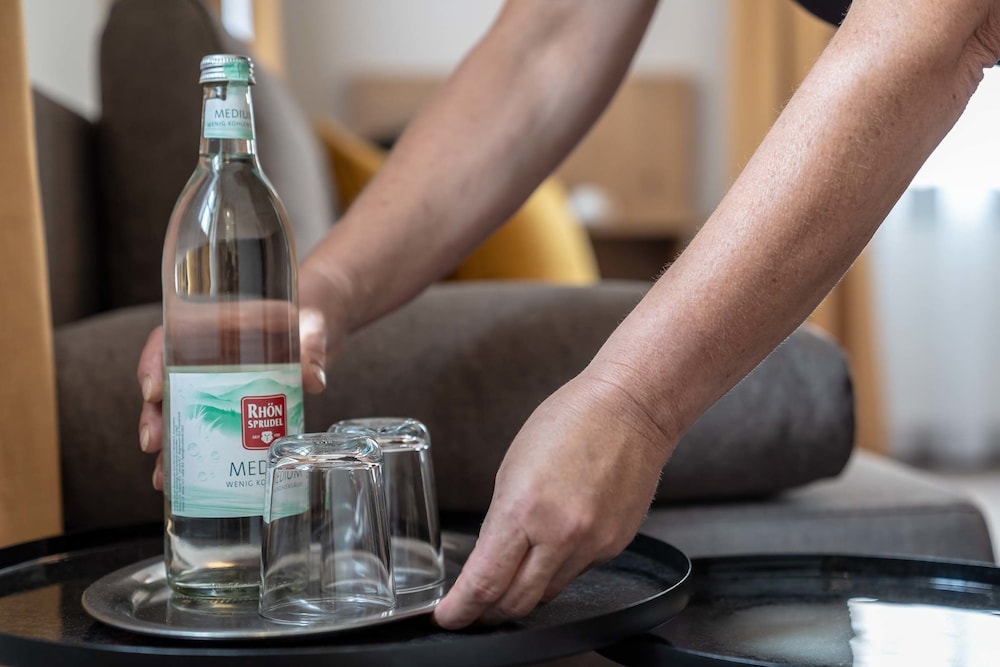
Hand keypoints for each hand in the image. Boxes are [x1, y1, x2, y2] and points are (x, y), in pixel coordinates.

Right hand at [136, 288, 342, 490]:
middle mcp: (205, 357)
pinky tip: (182, 481)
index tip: (152, 390)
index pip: (168, 340)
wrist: (318, 328)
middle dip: (154, 416)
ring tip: (164, 475)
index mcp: (214, 326)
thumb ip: (312, 345)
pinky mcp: (230, 408)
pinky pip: (202, 431)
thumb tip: (313, 379)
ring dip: (167, 445)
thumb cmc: (307, 317)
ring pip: (177, 414)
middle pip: (165, 385)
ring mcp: (214, 385)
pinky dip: (190, 456)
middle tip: (153, 442)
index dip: (153, 363)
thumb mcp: (311, 326)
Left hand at [432, 368, 674, 628]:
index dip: (460, 609)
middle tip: (473, 608)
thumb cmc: (570, 422)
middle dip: (488, 612)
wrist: (630, 409)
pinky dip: (557, 567)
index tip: (448, 617)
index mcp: (524, 509)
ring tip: (512, 575)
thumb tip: (491, 559)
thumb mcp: (513, 467)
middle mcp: (560, 535)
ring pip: (547, 593)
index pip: (484, 582)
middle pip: (515, 604)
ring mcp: (591, 544)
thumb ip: (502, 520)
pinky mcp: (614, 546)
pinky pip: (576, 573)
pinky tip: (555, 542)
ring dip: (523, 591)